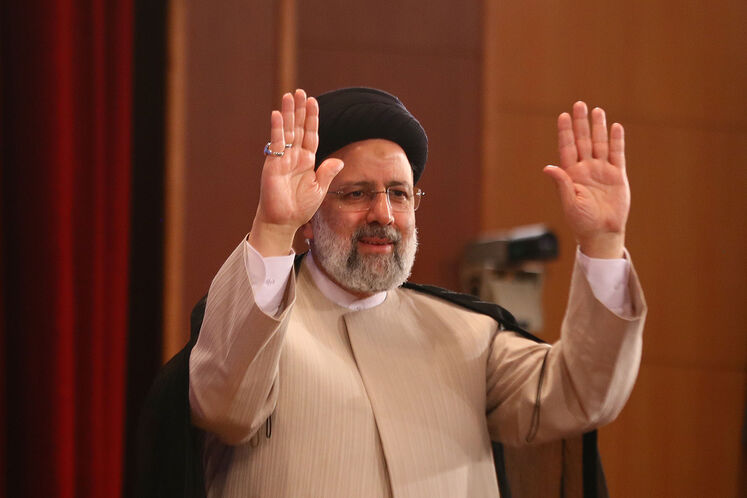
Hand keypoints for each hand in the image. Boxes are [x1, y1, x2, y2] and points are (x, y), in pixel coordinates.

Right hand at [249, 89, 343, 255]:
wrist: (284, 220)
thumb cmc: (301, 207)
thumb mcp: (320, 189)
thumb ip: (327, 172)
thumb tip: (339, 160)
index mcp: (307, 161)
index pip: (311, 135)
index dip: (312, 119)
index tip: (313, 102)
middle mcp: (295, 156)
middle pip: (298, 128)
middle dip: (300, 110)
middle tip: (301, 92)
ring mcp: (283, 158)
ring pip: (287, 131)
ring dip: (288, 113)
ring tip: (289, 96)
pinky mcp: (273, 163)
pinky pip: (276, 143)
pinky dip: (277, 129)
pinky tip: (277, 114)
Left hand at [543, 102, 629, 258]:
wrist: (602, 233)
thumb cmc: (582, 221)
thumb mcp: (569, 203)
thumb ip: (561, 184)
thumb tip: (548, 167)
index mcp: (571, 174)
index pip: (567, 148)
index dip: (565, 132)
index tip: (563, 116)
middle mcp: (586, 169)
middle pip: (583, 141)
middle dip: (581, 124)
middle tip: (579, 104)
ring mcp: (602, 171)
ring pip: (600, 144)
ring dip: (598, 128)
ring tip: (597, 111)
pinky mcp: (617, 176)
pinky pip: (617, 155)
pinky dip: (616, 141)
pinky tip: (616, 127)